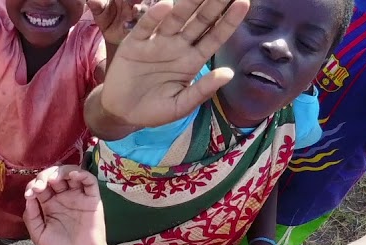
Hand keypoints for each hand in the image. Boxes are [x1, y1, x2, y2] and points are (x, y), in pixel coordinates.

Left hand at [23, 166, 107, 244]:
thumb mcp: (39, 234)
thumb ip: (31, 216)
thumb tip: (29, 196)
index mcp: (48, 203)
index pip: (40, 186)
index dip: (33, 185)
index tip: (30, 194)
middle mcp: (63, 196)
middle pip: (53, 176)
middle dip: (44, 176)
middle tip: (40, 186)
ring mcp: (78, 196)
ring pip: (70, 173)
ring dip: (61, 171)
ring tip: (54, 179)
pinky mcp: (92, 198)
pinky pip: (89, 181)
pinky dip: (82, 174)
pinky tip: (73, 175)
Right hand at [98, 0, 248, 127]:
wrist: (121, 113)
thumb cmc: (153, 110)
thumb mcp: (180, 106)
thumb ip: (202, 90)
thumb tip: (228, 74)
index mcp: (192, 60)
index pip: (214, 37)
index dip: (228, 21)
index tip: (244, 3)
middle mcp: (177, 46)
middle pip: (199, 21)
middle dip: (214, 4)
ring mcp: (157, 42)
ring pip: (176, 18)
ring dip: (188, 3)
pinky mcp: (135, 43)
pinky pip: (146, 27)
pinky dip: (155, 16)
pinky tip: (166, 5)